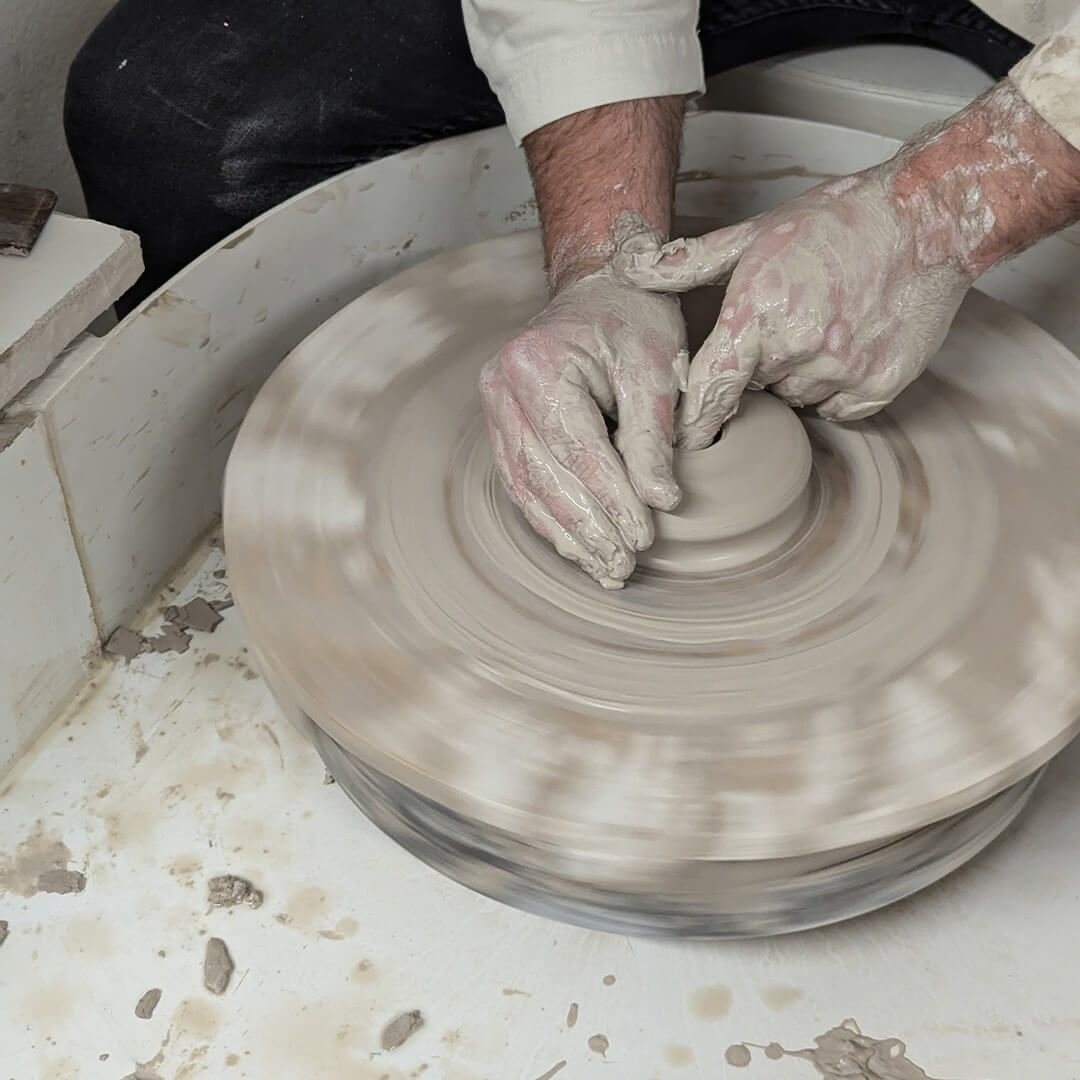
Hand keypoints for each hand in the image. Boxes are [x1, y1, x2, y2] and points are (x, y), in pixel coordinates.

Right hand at [480, 260, 687, 588]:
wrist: (600, 288)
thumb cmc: (632, 320)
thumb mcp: (654, 369)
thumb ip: (652, 438)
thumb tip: (660, 501)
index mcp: (538, 364)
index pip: (578, 449)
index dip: (611, 500)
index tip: (643, 538)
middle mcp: (502, 387)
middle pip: (545, 477)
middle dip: (587, 529)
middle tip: (623, 567)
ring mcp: (495, 408)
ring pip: (527, 488)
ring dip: (566, 535)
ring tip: (604, 569)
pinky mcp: (502, 426)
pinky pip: (522, 483)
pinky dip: (551, 520)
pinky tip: (579, 547)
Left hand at [615, 169, 974, 446]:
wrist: (926, 219)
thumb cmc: (835, 222)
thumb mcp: (753, 234)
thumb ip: (686, 264)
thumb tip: (628, 270)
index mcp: (758, 316)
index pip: (710, 391)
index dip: (693, 423)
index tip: (682, 446)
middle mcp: (799, 350)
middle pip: (754, 389)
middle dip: (758, 366)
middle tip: (783, 322)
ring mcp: (843, 372)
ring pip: (795, 398)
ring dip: (797, 376)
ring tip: (819, 326)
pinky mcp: (880, 385)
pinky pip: (836, 409)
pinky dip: (833, 388)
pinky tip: (846, 345)